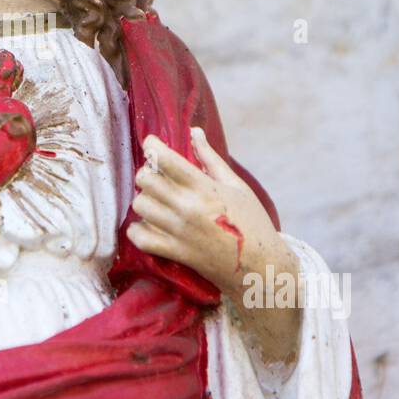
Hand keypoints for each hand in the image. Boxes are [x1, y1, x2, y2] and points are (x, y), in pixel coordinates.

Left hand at [128, 127, 301, 363]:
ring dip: (145, 200)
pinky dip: (138, 230)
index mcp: (204, 188)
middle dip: (148, 173)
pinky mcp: (174, 253)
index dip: (152, 146)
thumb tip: (194, 131)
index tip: (153, 145)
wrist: (261, 267)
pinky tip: (148, 224)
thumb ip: (210, 158)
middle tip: (158, 177)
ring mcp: (179, 232)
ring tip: (157, 202)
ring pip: (140, 206)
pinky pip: (140, 238)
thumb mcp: (236, 186)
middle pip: (145, 180)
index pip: (165, 159)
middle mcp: (187, 208)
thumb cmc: (253, 222)